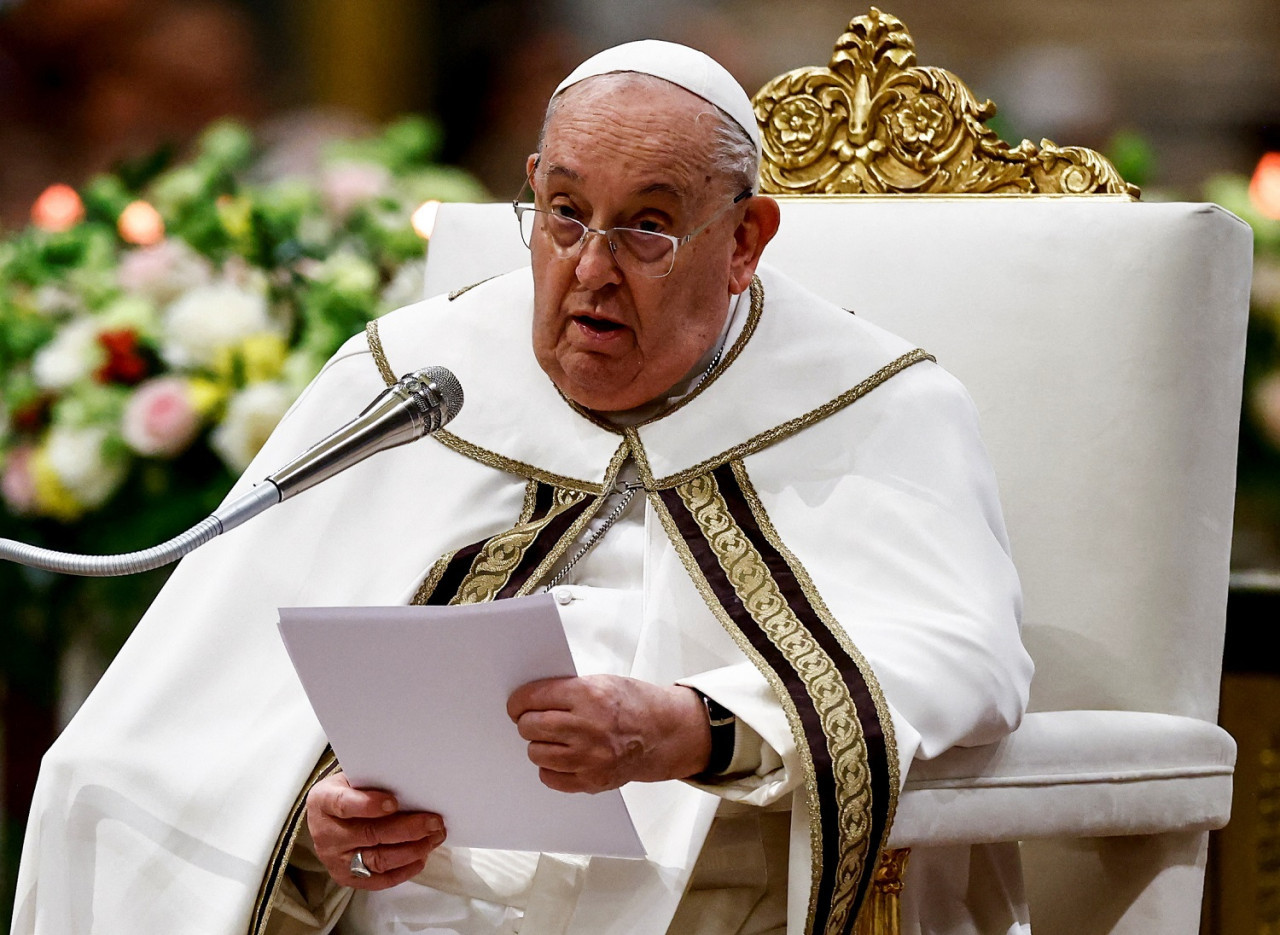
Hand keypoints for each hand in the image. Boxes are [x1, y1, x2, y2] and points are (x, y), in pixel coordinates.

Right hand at [305, 772, 445, 888]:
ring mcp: (336, 860)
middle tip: (434, 822)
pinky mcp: (348, 878)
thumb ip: (374, 781)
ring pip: (378, 860)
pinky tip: (422, 856)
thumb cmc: (347, 793)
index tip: (394, 802)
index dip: (369, 805)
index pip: (344, 805)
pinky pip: (379, 880)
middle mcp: (326, 834)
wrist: (327, 820)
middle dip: (407, 829)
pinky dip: (404, 870)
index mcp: (323, 802)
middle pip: (369, 835)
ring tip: (434, 837)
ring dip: (412, 850)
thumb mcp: (352, 779)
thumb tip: (412, 784)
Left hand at [507, 675, 711, 792]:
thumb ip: (567, 691)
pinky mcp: (592, 780)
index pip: (534, 698)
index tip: (516, 704)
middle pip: (531, 727)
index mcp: (589, 695)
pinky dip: (551, 768)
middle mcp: (588, 727)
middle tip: (532, 720)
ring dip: (539, 745)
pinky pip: (551, 777)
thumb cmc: (634, 704)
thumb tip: (530, 700)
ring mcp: (590, 757)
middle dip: (527, 722)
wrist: (664, 733)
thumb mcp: (602, 682)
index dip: (519, 701)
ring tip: (552, 738)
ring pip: (537, 753)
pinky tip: (563, 757)